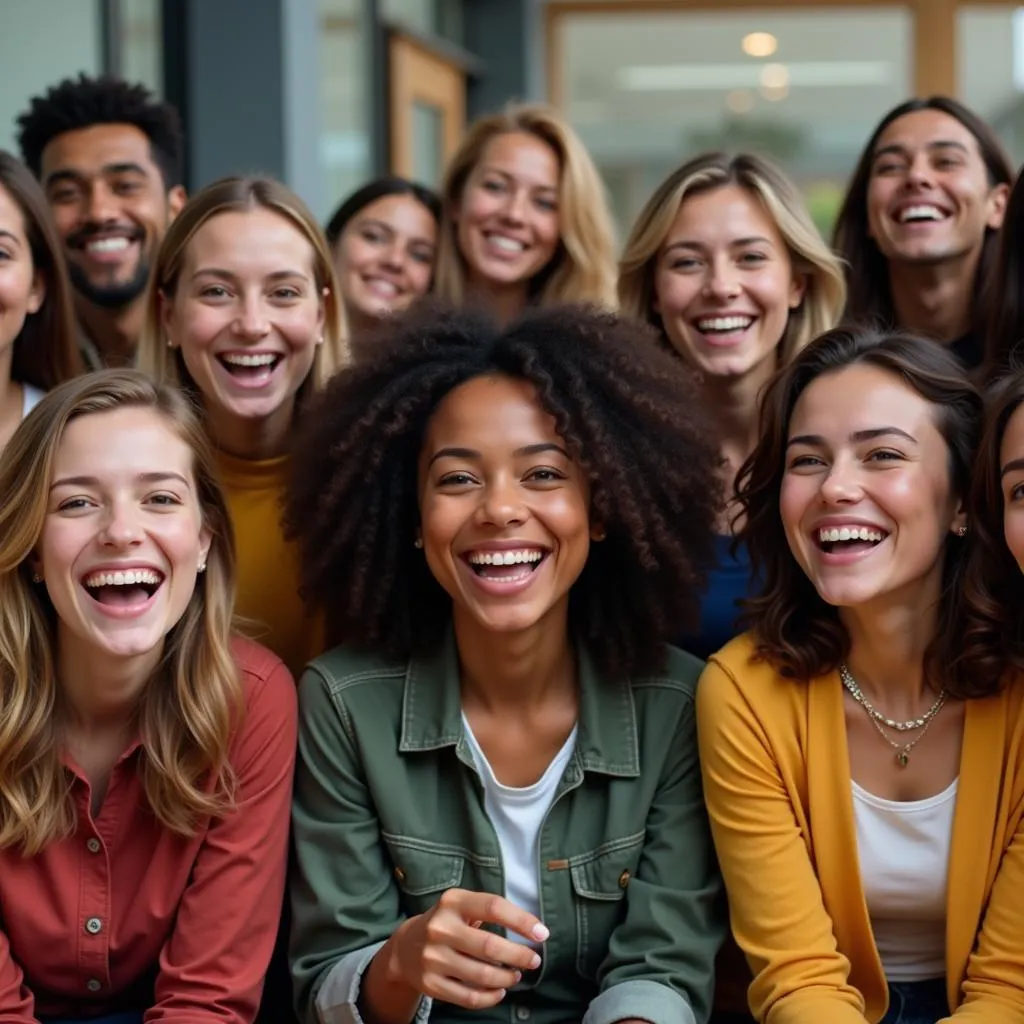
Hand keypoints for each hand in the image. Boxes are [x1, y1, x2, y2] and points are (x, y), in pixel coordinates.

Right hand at [386, 889, 549, 1009]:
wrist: (405, 947)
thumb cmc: (447, 922)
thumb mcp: (461, 905)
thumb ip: (491, 910)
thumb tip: (533, 929)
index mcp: (453, 902)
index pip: (494, 907)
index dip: (521, 921)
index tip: (542, 934)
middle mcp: (440, 928)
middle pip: (490, 946)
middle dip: (519, 956)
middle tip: (533, 960)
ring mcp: (433, 957)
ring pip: (482, 975)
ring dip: (507, 978)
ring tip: (515, 975)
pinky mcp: (431, 984)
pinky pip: (468, 997)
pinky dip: (490, 997)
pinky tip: (499, 991)